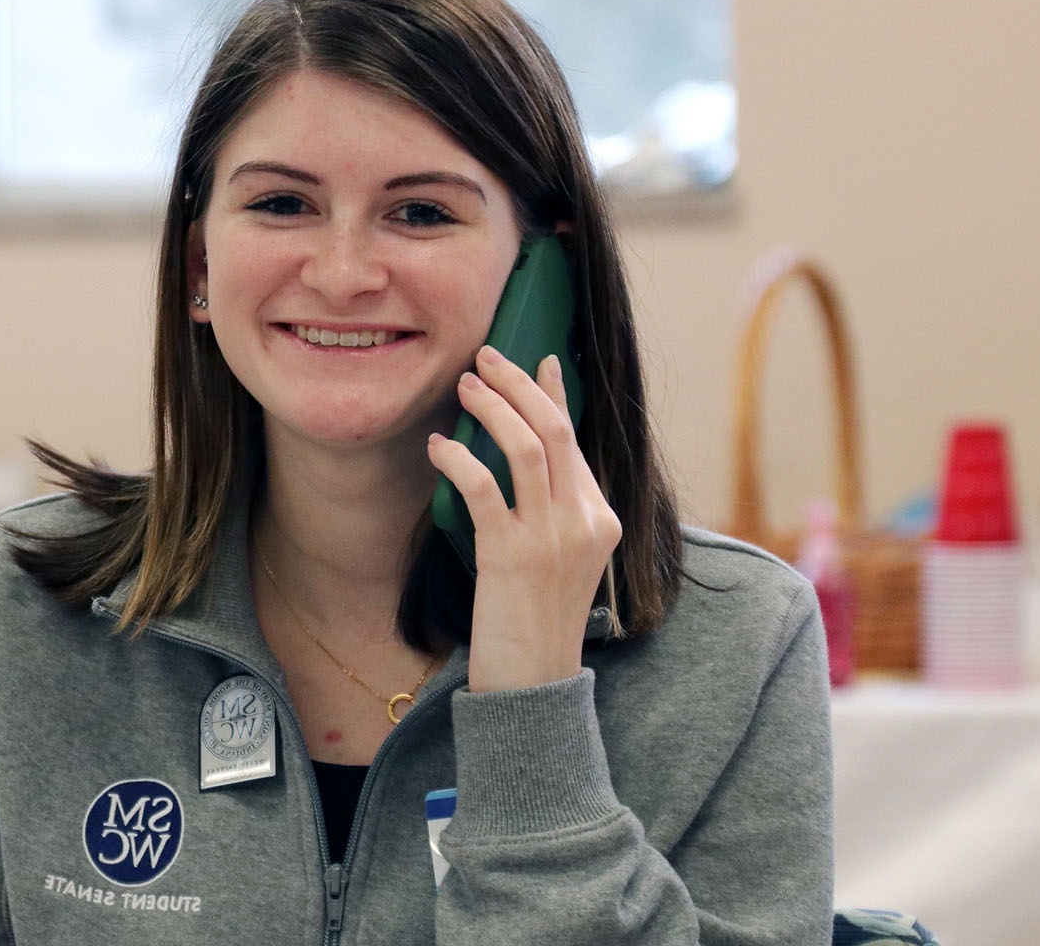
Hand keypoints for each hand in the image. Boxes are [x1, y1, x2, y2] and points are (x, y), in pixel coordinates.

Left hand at [426, 346, 624, 692]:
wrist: (534, 682)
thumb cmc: (535, 622)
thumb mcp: (560, 560)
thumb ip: (553, 512)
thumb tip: (519, 458)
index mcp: (601, 520)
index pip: (576, 441)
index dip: (553, 394)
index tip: (537, 359)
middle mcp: (585, 522)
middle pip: (556, 430)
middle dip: (518, 384)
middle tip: (485, 358)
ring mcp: (553, 538)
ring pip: (528, 447)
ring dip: (493, 408)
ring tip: (464, 387)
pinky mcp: (512, 555)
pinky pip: (484, 488)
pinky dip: (458, 459)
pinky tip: (437, 447)